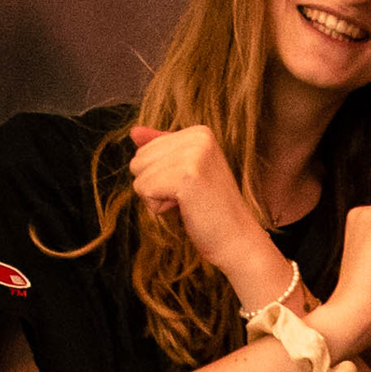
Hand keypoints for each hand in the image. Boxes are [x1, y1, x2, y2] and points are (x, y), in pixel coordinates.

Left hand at [124, 124, 279, 284]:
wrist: (237, 241)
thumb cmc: (209, 211)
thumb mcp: (184, 173)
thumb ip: (161, 149)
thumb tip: (134, 131)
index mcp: (199, 132)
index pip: (146, 150)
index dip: (160, 177)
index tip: (191, 187)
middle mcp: (198, 136)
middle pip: (139, 160)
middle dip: (155, 186)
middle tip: (189, 197)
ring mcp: (194, 154)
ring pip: (139, 176)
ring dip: (157, 198)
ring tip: (187, 203)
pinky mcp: (186, 175)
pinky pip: (144, 189)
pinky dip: (158, 207)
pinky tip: (185, 209)